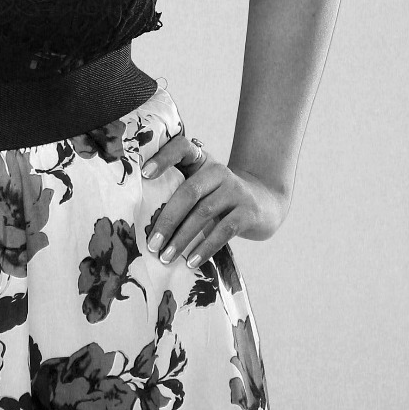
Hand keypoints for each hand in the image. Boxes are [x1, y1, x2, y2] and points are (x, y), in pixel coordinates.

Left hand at [140, 131, 288, 269]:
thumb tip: (143, 219)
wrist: (265, 202)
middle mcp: (219, 171)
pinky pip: (223, 231)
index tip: (144, 174)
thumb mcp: (202, 186)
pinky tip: (191, 261)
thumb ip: (179, 191)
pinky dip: (205, 248)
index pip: (182, 148)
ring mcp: (235, 191)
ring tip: (166, 256)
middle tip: (152, 243)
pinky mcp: (249, 212)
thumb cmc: (220, 198)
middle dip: (167, 219)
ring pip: (203, 213)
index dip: (163, 157)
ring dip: (182, 238)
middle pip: (188, 192)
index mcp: (202, 161)